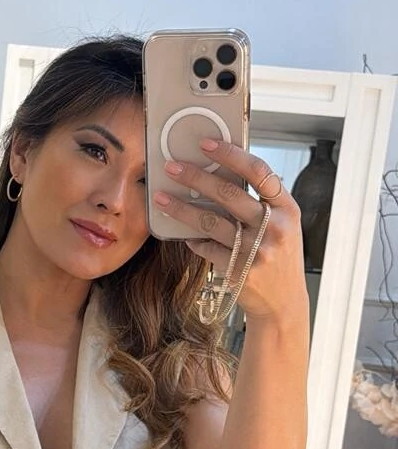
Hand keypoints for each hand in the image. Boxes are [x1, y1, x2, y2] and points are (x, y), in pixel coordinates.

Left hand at [155, 140, 308, 321]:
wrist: (283, 304)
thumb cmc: (279, 259)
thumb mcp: (283, 226)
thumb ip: (263, 203)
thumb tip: (227, 171)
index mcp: (287, 209)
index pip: (259, 172)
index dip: (231, 155)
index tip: (206, 144)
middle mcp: (274, 227)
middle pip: (229, 194)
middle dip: (196, 177)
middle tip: (172, 166)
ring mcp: (256, 251)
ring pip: (211, 222)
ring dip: (181, 208)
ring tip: (161, 198)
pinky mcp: (238, 271)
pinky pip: (207, 249)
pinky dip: (193, 240)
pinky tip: (183, 235)